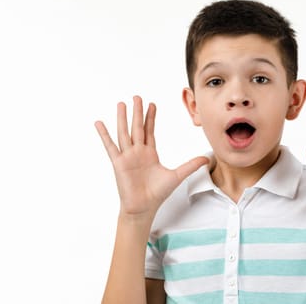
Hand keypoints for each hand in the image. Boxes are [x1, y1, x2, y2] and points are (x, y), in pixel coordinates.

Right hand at [95, 96, 208, 215]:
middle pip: (137, 127)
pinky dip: (104, 134)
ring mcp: (127, 156)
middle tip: (137, 97)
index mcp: (150, 153)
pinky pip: (110, 146)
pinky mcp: (119, 163)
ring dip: (123, 118)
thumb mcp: (177, 176)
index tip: (151, 104)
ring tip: (121, 104)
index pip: (149, 131)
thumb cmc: (158, 194)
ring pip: (124, 132)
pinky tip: (99, 123)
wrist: (144, 208)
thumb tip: (206, 159)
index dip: (150, 117)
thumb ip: (191, 165)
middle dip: (138, 112)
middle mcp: (138, 152)